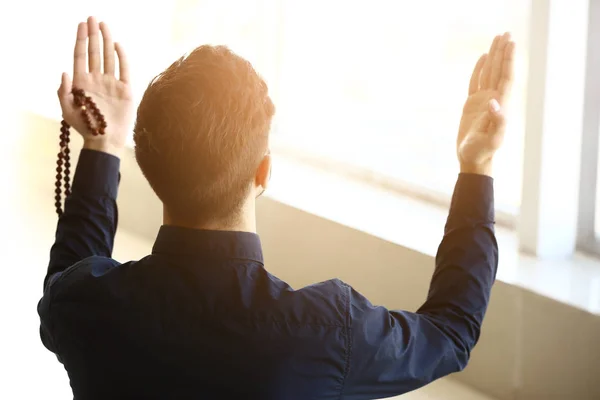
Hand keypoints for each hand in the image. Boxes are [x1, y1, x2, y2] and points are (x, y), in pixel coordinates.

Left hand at [57, 17, 133, 157]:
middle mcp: (97, 80)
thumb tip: (65, 71)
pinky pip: (123, 70)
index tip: (81, 25)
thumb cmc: (85, 127)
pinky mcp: (125, 90)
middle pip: (94, 52)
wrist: (104, 140)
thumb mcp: (67, 110)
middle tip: (92, 18)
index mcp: (82, 82)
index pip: (81, 55)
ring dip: (106, 41)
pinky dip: (121, 57)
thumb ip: (63, 91)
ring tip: (104, 25)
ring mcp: (111, 84)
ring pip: (108, 57)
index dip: (80, 39)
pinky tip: (117, 45)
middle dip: (93, 34)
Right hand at [457, 33, 514, 175]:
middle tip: (505, 33)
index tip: (510, 43)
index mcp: (501, 105)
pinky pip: (476, 81)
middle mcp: (494, 99)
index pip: (506, 77)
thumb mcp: (492, 140)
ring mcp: (484, 101)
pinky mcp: (473, 104)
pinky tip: (483, 58)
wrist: (473, 159)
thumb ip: (497, 122)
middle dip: (503, 52)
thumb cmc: (483, 152)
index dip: (508, 60)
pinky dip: (480, 68)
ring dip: (494, 56)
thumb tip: (494, 101)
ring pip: (489, 73)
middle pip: (500, 70)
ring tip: (496, 39)